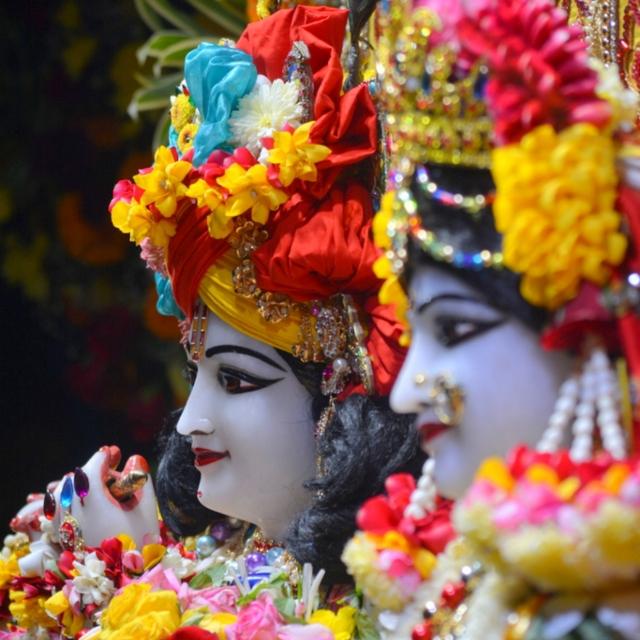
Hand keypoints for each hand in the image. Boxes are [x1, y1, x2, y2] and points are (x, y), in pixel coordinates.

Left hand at [16, 446, 159, 575]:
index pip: (93, 464)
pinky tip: (80, 506)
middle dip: (94, 471)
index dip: (106, 456)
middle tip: (113, 475)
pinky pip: (52, 512)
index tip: (117, 455)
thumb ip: (142, 479)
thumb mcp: (146, 509)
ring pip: (60, 493)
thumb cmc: (137, 545)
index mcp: (91, 495)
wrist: (120, 585)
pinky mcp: (57, 538)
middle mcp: (70, 506)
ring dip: (77, 486)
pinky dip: (63, 503)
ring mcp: (60, 523)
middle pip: (76, 477)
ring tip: (96, 490)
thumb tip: (135, 460)